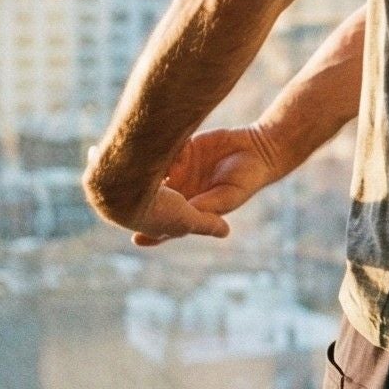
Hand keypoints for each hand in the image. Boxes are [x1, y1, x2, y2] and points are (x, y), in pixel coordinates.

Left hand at [134, 126, 284, 246]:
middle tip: (129, 200)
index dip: (150, 232)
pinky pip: (166, 151)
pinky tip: (168, 152)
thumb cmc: (246, 180)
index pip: (167, 224)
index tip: (136, 239)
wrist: (259, 150)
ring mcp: (181, 170)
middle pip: (154, 199)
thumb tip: (182, 215)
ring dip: (148, 174)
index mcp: (192, 208)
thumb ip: (206, 206)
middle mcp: (182, 190)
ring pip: (155, 174)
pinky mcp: (184, 150)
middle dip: (139, 200)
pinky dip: (163, 152)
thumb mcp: (227, 196)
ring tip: (144, 176)